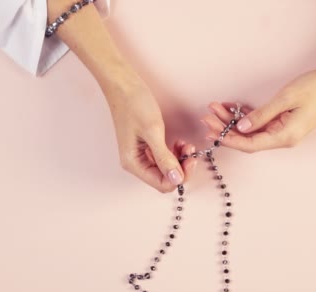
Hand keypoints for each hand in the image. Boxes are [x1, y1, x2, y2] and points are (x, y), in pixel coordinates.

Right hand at [104, 75, 196, 192]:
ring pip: (166, 168)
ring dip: (179, 160)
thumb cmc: (134, 104)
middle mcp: (136, 162)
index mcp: (133, 163)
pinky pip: (164, 157)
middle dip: (181, 167)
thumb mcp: (153, 131)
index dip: (179, 176)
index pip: (162, 184)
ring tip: (186, 144)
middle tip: (191, 150)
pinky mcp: (146, 146)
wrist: (123, 84)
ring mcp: (141, 154)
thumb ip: (164, 157)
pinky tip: (179, 143)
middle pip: (165, 178)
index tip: (191, 159)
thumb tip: (176, 179)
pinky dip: (174, 153)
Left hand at [202, 67, 315, 152]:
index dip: (229, 140)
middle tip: (207, 117)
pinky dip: (245, 117)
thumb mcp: (287, 98)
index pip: (250, 145)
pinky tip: (230, 109)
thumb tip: (241, 128)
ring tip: (214, 110)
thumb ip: (262, 115)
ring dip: (232, 121)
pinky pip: (260, 123)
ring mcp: (284, 131)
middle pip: (248, 139)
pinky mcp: (285, 122)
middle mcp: (284, 138)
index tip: (212, 132)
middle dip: (225, 129)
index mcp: (285, 137)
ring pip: (252, 131)